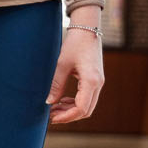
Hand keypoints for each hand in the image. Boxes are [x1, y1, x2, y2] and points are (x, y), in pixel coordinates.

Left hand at [47, 9, 103, 125]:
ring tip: (54, 108)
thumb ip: (56, 85)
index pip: (81, 108)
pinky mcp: (95, 79)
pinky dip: (75, 102)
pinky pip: (87, 97)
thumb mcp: (61, 64)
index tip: (53, 118)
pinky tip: (62, 100)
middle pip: (86, 110)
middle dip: (68, 115)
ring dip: (71, 109)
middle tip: (51, 116)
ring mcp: (98, 82)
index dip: (67, 116)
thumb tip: (49, 102)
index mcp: (91, 81)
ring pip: (88, 105)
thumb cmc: (74, 43)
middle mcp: (98, 84)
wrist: (87, 29)